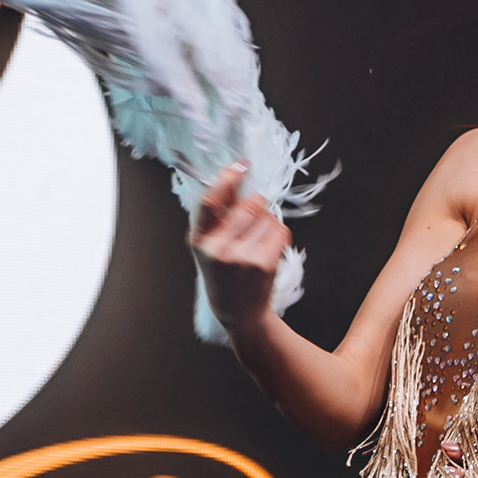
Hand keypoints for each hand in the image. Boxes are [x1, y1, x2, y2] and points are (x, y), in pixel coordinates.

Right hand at [186, 163, 293, 329]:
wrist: (239, 313)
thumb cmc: (225, 273)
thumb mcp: (210, 244)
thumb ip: (219, 213)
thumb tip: (234, 173)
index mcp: (197, 239)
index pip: (210, 201)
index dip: (227, 177)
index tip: (241, 164)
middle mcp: (216, 248)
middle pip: (249, 204)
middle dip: (256, 202)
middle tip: (253, 215)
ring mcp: (240, 257)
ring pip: (266, 215)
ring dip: (267, 221)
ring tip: (256, 242)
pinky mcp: (263, 264)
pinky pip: (279, 229)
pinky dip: (278, 234)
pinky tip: (267, 250)